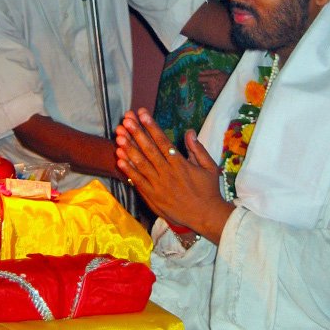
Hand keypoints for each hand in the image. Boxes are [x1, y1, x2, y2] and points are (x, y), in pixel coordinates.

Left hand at [115, 108, 233, 243]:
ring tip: (119, 135)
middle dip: (136, 133)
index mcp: (180, 163)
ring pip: (141, 164)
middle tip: (126, 119)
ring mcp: (159, 186)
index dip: (151, 126)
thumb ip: (198, 149)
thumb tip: (189, 131)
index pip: (162, 141)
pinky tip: (119, 159)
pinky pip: (138, 182)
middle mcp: (168, 173)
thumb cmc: (209, 191)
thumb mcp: (210, 167)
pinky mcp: (153, 198)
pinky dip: (128, 171)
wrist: (206, 217)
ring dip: (129, 149)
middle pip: (149, 149)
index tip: (142, 113)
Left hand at [197, 68, 229, 100]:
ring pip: (205, 90)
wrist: (234, 87)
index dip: (201, 78)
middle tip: (212, 82)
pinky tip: (215, 90)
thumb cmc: (226, 78)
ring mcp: (212, 92)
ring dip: (208, 88)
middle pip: (202, 85)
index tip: (203, 78)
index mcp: (211, 79)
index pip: (200, 79)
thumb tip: (199, 73)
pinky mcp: (214, 97)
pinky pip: (208, 95)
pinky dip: (210, 92)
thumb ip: (208, 72)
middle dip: (205, 83)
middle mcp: (210, 86)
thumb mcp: (218, 72)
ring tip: (215, 86)